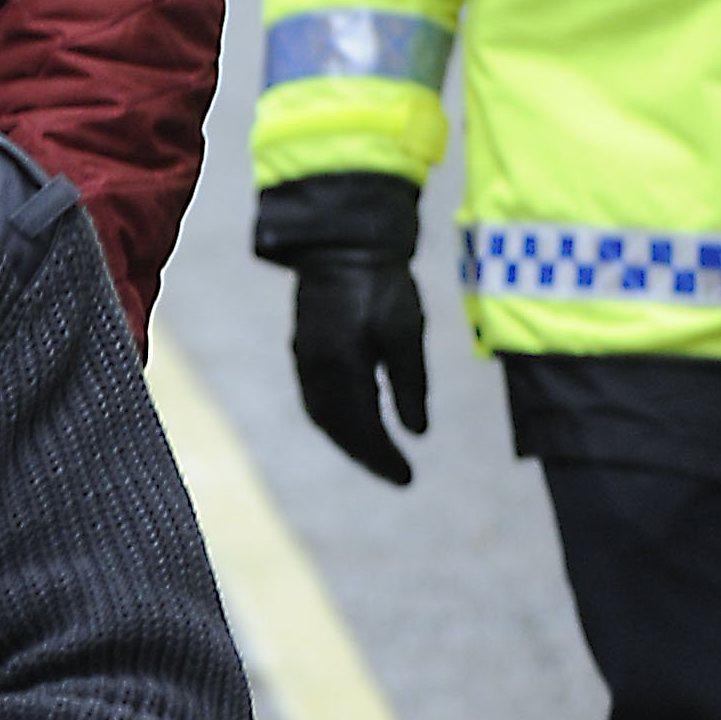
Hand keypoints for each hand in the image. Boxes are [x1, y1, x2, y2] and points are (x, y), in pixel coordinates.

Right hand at [291, 252, 427, 486]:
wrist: (343, 241)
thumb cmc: (382, 283)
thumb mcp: (406, 332)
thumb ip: (411, 384)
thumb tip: (416, 433)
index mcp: (343, 367)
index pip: (363, 427)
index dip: (384, 457)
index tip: (408, 478)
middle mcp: (317, 370)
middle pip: (338, 429)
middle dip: (366, 456)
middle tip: (396, 475)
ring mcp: (305, 359)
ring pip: (323, 417)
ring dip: (349, 442)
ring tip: (376, 456)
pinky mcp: (304, 349)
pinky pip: (315, 400)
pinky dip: (335, 421)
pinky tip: (352, 424)